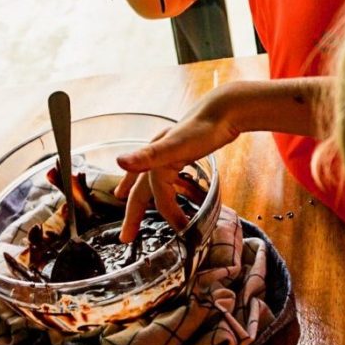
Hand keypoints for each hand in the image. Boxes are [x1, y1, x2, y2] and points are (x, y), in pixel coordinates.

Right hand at [114, 87, 242, 241]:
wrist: (225, 108)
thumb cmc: (202, 128)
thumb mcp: (175, 144)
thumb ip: (148, 155)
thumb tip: (119, 161)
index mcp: (155, 158)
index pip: (157, 195)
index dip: (168, 214)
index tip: (180, 230)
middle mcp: (158, 155)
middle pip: (142, 189)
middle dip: (133, 212)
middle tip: (126, 236)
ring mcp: (170, 152)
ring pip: (151, 179)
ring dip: (140, 193)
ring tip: (128, 201)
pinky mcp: (183, 150)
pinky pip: (169, 172)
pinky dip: (165, 183)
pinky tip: (171, 184)